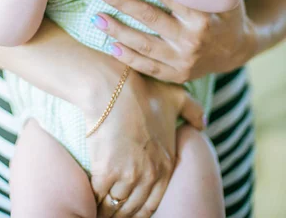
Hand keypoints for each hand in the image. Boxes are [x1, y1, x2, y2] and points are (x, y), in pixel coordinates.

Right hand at [85, 71, 204, 217]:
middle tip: (112, 212)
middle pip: (133, 209)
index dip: (140, 210)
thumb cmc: (143, 89)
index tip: (129, 207)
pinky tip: (90, 198)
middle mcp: (150, 175)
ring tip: (99, 209)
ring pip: (115, 206)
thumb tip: (203, 123)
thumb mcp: (176, 96)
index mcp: (166, 164)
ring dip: (107, 209)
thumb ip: (193, 110)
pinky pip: (99, 196)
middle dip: (122, 213)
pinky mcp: (106, 172)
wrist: (113, 87)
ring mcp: (129, 175)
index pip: (153, 202)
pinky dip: (94, 198)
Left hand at [91, 0, 254, 82]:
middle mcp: (193, 39)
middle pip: (150, 18)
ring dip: (117, 30)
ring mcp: (184, 59)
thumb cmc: (227, 7)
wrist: (239, 47)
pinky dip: (128, 57)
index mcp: (203, 14)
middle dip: (122, 2)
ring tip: (96, 17)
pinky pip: (148, 66)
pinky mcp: (177, 74)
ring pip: (144, 44)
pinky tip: (109, 45)